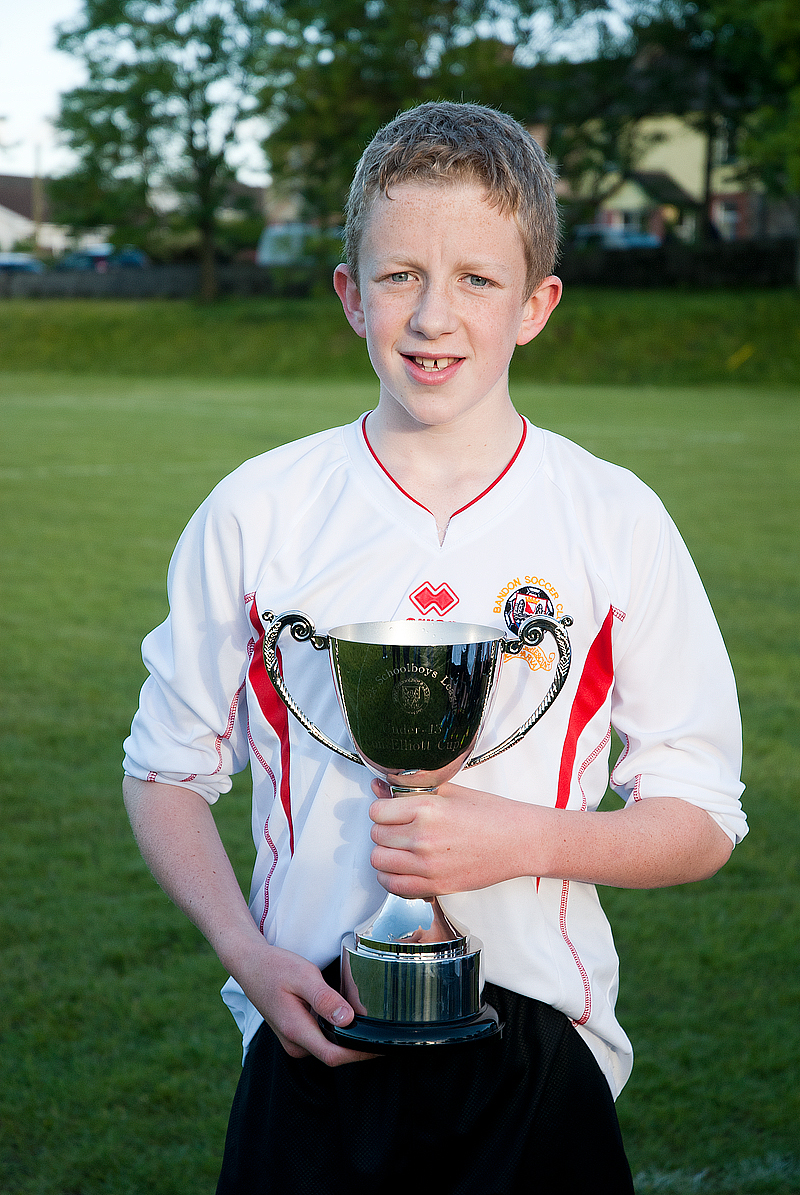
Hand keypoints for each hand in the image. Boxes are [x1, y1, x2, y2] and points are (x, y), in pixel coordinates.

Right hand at [233, 940, 376, 1066]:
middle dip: (358, 1046)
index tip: (382, 1046)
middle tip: (381, 1030)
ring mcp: (293, 1040)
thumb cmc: (275, 968)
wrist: (250, 965)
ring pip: (327, 1047)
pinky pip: (320, 1040)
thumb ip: (326, 1000)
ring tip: (367, 1021)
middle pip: (334, 1055)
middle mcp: (294, 1042)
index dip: (361, 1054)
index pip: (335, 1056)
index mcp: (296, 1031)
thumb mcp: (304, 977)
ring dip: (347, 1039)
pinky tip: (345, 1016)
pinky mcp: (294, 1034)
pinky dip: (335, 1032)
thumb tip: (348, 1020)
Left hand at [368, 778, 526, 897]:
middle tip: (399, 828)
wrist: (519, 841)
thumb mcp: (450, 791)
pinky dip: (391, 878)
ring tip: (399, 848)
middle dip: (384, 830)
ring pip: (379, 862)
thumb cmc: (491, 815)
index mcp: (427, 808)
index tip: (390, 811)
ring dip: (385, 854)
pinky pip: (394, 887)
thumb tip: (379, 787)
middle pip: (376, 836)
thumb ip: (410, 790)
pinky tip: (402, 868)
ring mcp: (428, 865)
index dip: (382, 809)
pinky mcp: (435, 886)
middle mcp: (423, 837)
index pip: (377, 811)